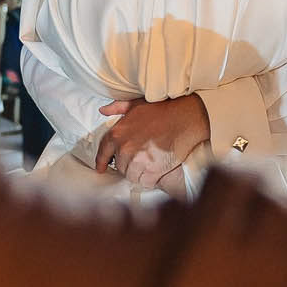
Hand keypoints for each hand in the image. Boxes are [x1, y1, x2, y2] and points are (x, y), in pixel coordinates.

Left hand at [95, 93, 211, 186]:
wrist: (184, 118)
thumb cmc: (162, 110)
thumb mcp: (136, 104)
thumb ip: (117, 108)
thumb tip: (103, 110)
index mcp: (117, 134)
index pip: (103, 153)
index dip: (102, 162)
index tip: (102, 168)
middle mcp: (124, 149)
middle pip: (120, 167)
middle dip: (128, 164)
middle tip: (141, 157)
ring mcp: (138, 161)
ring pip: (132, 176)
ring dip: (139, 172)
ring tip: (150, 163)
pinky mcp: (152, 170)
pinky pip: (145, 182)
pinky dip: (150, 179)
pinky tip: (156, 170)